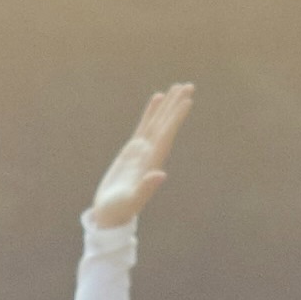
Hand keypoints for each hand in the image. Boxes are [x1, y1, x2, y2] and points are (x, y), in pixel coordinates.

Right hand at [86, 83, 191, 231]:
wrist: (111, 214)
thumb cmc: (119, 210)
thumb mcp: (131, 200)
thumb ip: (146, 188)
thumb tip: (161, 175)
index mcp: (152, 162)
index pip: (166, 134)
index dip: (176, 118)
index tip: (187, 101)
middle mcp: (151, 153)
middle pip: (166, 124)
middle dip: (176, 105)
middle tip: (189, 85)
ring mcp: (142, 151)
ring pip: (157, 122)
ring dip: (167, 106)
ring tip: (176, 87)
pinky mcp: (132, 150)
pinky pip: (144, 126)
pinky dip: (151, 112)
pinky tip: (157, 99)